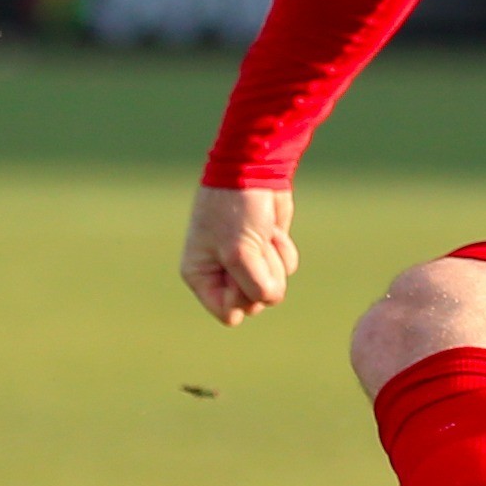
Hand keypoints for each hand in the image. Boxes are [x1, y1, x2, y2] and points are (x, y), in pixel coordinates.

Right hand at [182, 184, 298, 325]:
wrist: (254, 171)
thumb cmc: (236, 210)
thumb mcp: (240, 253)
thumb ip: (253, 288)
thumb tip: (268, 299)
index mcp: (200, 276)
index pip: (229, 314)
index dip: (241, 298)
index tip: (239, 270)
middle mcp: (220, 274)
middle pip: (254, 304)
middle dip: (262, 276)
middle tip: (253, 248)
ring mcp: (244, 264)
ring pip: (272, 288)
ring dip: (273, 261)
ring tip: (261, 236)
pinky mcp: (266, 253)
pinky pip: (285, 269)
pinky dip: (283, 251)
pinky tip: (272, 231)